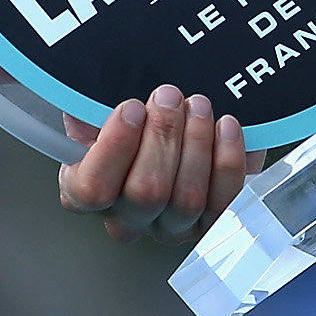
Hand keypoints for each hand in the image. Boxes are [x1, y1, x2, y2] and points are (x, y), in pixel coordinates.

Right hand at [57, 86, 250, 244]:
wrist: (180, 113)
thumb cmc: (139, 110)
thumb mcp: (104, 95)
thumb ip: (96, 98)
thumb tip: (99, 90)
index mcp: (88, 189)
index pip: (90, 189)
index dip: (114, 147)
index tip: (132, 107)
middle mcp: (127, 216)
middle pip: (145, 193)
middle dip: (163, 134)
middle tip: (169, 96)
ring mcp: (169, 224)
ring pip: (186, 199)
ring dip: (197, 142)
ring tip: (197, 106)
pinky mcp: (209, 220)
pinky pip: (223, 201)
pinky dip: (228, 160)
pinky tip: (225, 128)